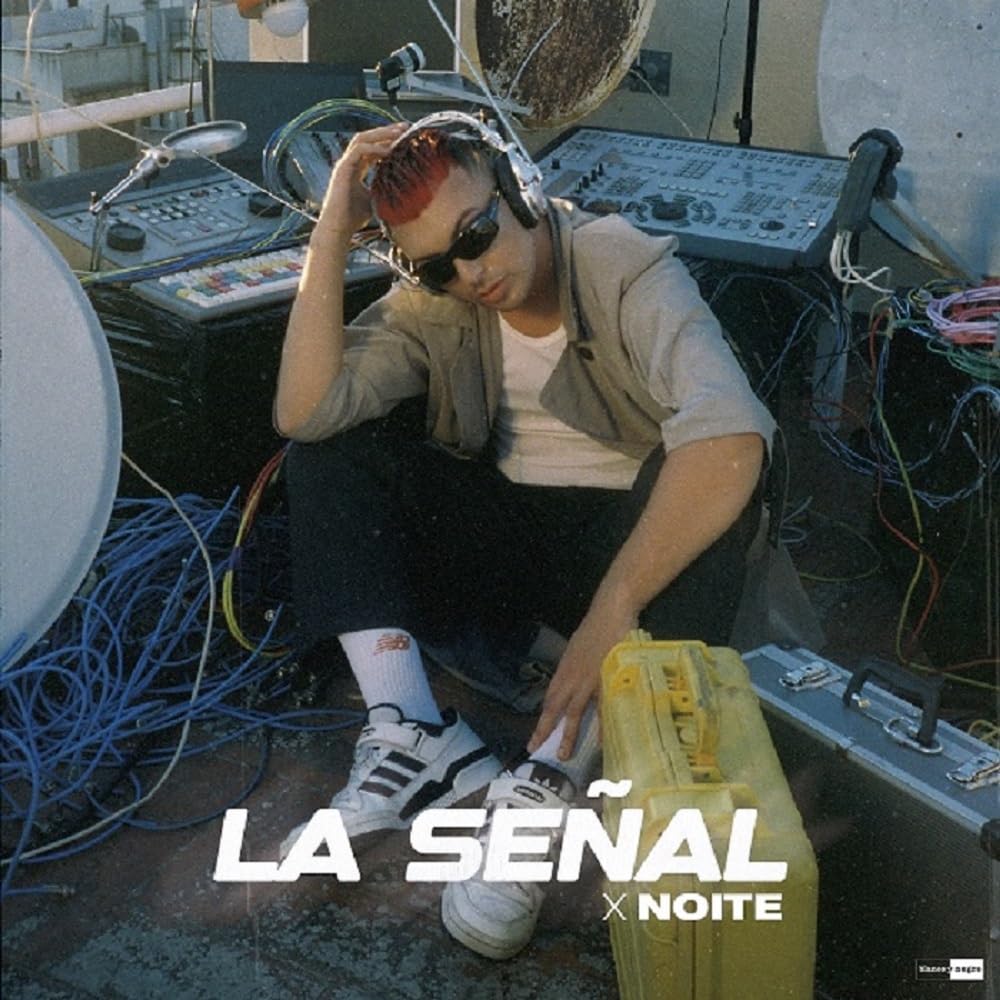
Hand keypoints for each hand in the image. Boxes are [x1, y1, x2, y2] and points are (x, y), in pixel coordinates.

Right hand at [314, 122, 408, 240]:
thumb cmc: (354, 218)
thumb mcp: (376, 200)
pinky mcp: (342, 169)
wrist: (338, 229)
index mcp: (356, 169)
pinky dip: (375, 148)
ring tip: (399, 133)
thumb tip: (405, 189)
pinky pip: (359, 150)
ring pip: (362, 139)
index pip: (372, 148)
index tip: (406, 138)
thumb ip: (385, 189)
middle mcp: (349, 163)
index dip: (388, 141)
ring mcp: (344, 164)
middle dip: (387, 131)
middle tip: (405, 127)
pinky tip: (389, 150)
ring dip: (382, 134)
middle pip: (367, 138)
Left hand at [527, 596, 637, 760]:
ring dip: (567, 735)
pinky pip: (601, 707)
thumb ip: (576, 667)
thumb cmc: (597, 627)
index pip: (550, 699)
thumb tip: (574, 682)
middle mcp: (571, 677)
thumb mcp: (579, 648)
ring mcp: (587, 679)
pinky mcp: (605, 679)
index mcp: (564, 670)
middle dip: (544, 730)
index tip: (534, 737)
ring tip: (563, 755)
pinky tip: (598, 741)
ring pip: (573, 713)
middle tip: (534, 750)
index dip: (542, 719)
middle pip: (554, 708)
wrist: (611, 609)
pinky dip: (600, 725)